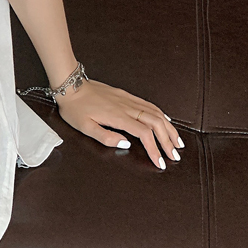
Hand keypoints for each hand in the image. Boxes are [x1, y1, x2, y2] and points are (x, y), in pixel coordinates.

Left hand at [54, 78, 183, 169]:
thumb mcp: (84, 127)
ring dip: (168, 128)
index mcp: (118, 116)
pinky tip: (166, 120)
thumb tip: (126, 145)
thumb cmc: (75, 108)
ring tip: (176, 141)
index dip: (155, 149)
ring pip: (155, 112)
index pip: (144, 134)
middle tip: (175, 155)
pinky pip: (148, 104)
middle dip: (168, 140)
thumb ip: (106, 137)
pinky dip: (161, 114)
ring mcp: (127, 99)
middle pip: (156, 123)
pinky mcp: (125, 95)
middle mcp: (127, 106)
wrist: (70, 85)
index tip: (160, 162)